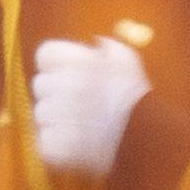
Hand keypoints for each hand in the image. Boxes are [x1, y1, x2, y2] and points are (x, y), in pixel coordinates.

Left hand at [29, 35, 151, 177]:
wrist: (149, 145)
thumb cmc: (137, 101)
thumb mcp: (127, 61)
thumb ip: (106, 46)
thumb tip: (92, 43)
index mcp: (81, 61)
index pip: (44, 55)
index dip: (54, 66)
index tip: (64, 75)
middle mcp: (68, 85)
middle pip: (41, 85)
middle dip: (56, 94)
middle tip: (78, 106)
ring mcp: (61, 117)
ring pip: (41, 115)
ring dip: (56, 120)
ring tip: (82, 127)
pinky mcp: (57, 147)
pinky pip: (44, 141)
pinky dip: (56, 145)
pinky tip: (77, 144)